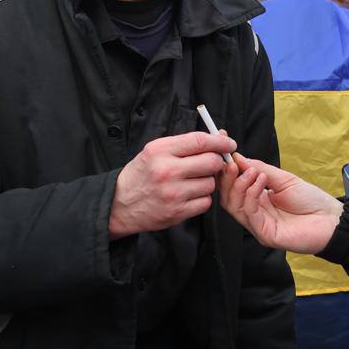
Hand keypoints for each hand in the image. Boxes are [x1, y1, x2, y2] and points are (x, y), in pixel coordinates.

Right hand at [109, 131, 236, 238]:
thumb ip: (186, 144)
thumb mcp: (156, 151)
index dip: (220, 142)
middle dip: (215, 162)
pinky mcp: (177, 212)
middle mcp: (167, 171)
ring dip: (207, 182)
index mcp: (160, 150)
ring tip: (192, 182)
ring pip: (210, 183)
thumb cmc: (142, 174)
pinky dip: (202, 199)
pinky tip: (189, 195)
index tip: (229, 143)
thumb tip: (220, 136)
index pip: (200, 141)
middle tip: (210, 164)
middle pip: (211, 162)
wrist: (119, 204)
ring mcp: (173, 193)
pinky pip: (206, 202)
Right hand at [218, 153, 342, 253]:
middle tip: (233, 164)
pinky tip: (261, 182)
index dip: (226, 172)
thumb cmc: (311, 200)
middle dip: (227, 179)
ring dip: (240, 185)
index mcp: (257, 200)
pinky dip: (252, 195)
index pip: (232, 188)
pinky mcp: (265, 234)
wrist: (331, 220)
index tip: (224, 155)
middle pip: (228, 198)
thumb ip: (260, 169)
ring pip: (234, 207)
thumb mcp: (283, 178)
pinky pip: (249, 214)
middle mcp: (254, 213)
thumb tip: (238, 158)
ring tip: (254, 172)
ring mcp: (258, 225)